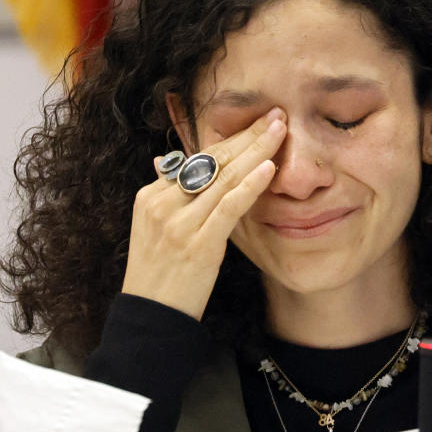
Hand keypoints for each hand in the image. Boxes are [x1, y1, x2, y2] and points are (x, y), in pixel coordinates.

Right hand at [121, 107, 286, 318]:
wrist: (150, 317)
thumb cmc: (159, 274)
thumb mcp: (155, 229)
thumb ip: (167, 195)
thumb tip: (167, 164)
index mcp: (151, 196)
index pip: (197, 158)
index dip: (231, 138)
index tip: (257, 122)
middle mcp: (162, 203)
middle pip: (212, 160)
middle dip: (247, 135)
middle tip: (276, 115)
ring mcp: (179, 223)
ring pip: (223, 177)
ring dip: (256, 151)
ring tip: (280, 130)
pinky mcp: (198, 244)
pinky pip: (227, 207)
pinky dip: (249, 186)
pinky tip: (269, 168)